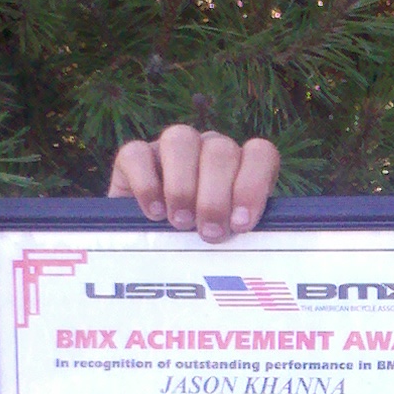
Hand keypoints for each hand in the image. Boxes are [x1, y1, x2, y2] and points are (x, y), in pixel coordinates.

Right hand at [106, 126, 279, 239]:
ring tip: (181, 222)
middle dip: (215, 197)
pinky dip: (146, 184)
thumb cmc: (200, 245)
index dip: (253, 185)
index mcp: (240, 164)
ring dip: (183, 186)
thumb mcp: (227, 240)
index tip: (241, 223)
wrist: (152, 253)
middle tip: (209, 233)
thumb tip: (243, 231)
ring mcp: (171, 148)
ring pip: (180, 140)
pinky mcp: (133, 157)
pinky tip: (154, 213)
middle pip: (220, 150)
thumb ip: (239, 231)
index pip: (259, 153)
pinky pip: (137, 153)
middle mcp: (208, 148)